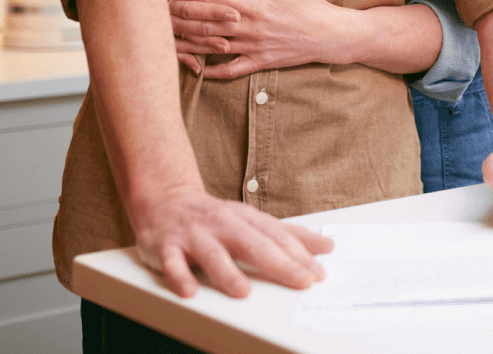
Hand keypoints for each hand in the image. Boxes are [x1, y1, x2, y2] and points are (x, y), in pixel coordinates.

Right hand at [133, 186, 332, 297]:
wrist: (166, 200)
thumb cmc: (216, 217)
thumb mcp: (252, 220)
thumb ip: (288, 235)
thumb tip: (326, 247)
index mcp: (244, 218)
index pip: (275, 235)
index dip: (298, 254)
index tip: (317, 274)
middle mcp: (222, 224)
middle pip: (251, 243)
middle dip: (278, 262)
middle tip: (301, 281)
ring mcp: (195, 235)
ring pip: (212, 254)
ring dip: (228, 273)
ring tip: (244, 291)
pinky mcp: (168, 246)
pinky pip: (172, 263)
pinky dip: (179, 277)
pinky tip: (189, 291)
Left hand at [172, 0, 343, 77]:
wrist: (332, 36)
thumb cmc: (311, 5)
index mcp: (254, 6)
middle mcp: (249, 29)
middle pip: (206, 21)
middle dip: (180, 14)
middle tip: (156, 9)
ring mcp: (253, 48)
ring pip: (213, 46)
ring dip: (188, 42)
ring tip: (164, 39)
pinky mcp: (259, 63)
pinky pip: (231, 70)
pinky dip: (213, 71)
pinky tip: (196, 70)